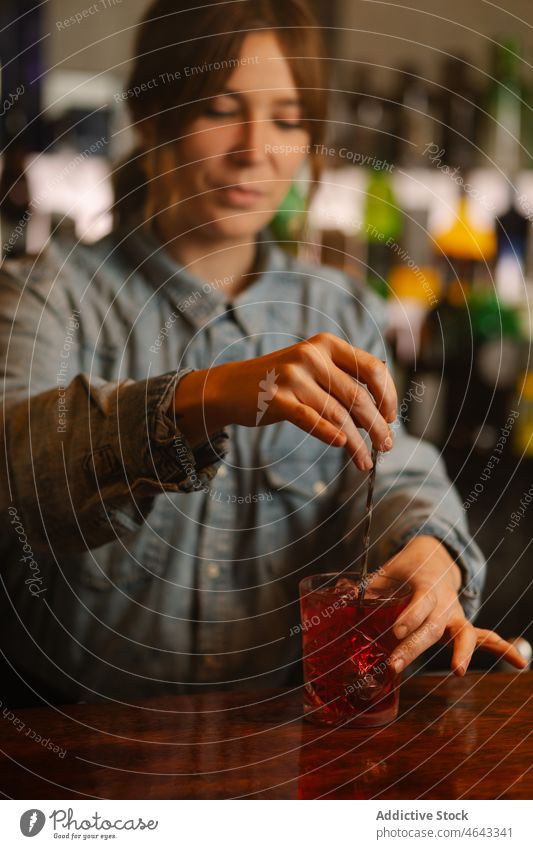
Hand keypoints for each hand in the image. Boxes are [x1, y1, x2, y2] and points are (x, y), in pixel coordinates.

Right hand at [174, 332, 396, 470]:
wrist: (231, 387)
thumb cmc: (281, 383)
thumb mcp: (314, 371)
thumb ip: (344, 384)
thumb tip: (380, 416)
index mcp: (327, 344)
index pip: (372, 368)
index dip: (388, 395)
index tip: (391, 418)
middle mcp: (311, 355)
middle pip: (357, 396)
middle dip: (376, 426)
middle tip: (386, 446)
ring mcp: (292, 375)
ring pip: (337, 413)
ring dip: (357, 442)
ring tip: (365, 461)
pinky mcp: (276, 398)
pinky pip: (310, 419)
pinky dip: (329, 433)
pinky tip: (343, 446)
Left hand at [380, 536, 528, 675]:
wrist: (435, 558)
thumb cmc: (407, 568)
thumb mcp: (387, 570)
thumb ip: (370, 586)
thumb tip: (345, 594)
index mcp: (426, 585)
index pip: (420, 602)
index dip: (410, 616)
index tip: (396, 632)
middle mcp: (445, 601)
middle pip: (433, 626)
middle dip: (415, 647)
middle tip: (395, 665)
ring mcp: (456, 615)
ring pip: (464, 634)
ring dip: (462, 652)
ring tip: (458, 671)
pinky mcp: (462, 625)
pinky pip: (486, 637)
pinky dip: (503, 649)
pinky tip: (521, 662)